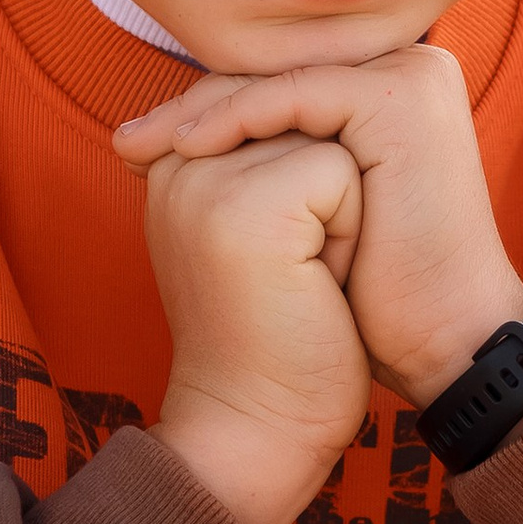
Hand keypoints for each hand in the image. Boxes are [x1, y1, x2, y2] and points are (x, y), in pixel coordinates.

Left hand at [117, 48, 522, 405]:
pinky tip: (188, 148)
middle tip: (125, 144)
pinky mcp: (400, 97)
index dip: (207, 111)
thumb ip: (271, 158)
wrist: (440, 339)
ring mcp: (408, 77)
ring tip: (144, 148)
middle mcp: (407, 68)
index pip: (281, 82)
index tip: (136, 145)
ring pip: (280, 80)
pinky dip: (237, 118)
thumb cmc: (374, 292)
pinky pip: (297, 95)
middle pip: (275, 76)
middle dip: (194, 109)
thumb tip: (172, 132)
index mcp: (392, 86)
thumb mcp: (309, 211)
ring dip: (203, 112)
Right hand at [144, 131, 373, 523]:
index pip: (272, 105)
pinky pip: (338, 174)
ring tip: (302, 277)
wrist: (263, 427)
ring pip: (325, 137)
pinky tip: (316, 285)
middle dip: (323, 190)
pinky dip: (348, 233)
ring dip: (339, 209)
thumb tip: (321, 95)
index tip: (279, 264)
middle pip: (302, 113)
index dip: (309, 180)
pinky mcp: (249, 205)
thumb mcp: (264, 233)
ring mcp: (206, 181)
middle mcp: (177, 162)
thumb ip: (265, 160)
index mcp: (174, 164)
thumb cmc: (279, 338)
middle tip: (291, 276)